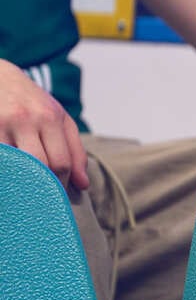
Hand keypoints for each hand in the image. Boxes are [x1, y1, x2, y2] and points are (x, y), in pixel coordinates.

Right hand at [0, 59, 88, 188]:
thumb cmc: (33, 102)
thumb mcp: (60, 119)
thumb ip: (75, 150)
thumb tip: (83, 185)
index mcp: (50, 118)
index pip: (61, 162)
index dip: (62, 184)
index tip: (60, 195)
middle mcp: (27, 120)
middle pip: (39, 165)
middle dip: (44, 186)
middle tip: (44, 198)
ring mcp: (3, 124)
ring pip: (17, 164)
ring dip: (23, 181)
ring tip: (27, 189)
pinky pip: (3, 159)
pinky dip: (9, 169)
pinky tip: (13, 174)